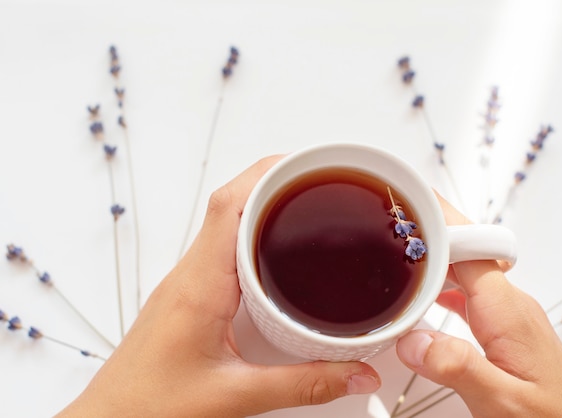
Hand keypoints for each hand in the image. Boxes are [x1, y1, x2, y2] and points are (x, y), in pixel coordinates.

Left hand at [57, 156, 379, 417]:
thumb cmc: (150, 408)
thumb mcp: (236, 397)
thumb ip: (304, 385)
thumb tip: (359, 373)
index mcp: (199, 286)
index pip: (230, 206)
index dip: (268, 174)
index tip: (308, 165)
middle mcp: (190, 273)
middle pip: (232, 203)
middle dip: (277, 182)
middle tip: (322, 181)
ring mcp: (188, 281)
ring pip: (227, 222)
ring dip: (264, 206)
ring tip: (308, 207)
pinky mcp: (190, 293)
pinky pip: (224, 246)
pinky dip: (254, 234)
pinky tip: (278, 252)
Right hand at [396, 194, 561, 416]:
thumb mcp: (502, 402)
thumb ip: (456, 367)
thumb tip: (411, 339)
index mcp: (505, 308)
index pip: (467, 244)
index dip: (435, 219)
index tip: (404, 201)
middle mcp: (507, 302)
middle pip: (464, 246)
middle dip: (426, 228)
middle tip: (385, 218)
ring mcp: (506, 311)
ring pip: (464, 265)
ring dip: (431, 253)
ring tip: (394, 246)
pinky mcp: (503, 324)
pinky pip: (467, 288)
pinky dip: (440, 280)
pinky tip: (420, 289)